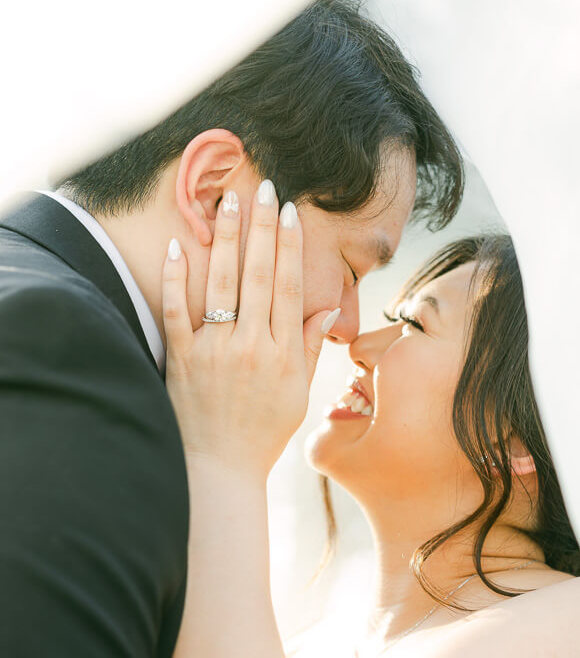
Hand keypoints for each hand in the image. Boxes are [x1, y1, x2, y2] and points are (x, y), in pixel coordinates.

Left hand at [162, 183, 336, 480]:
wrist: (220, 469)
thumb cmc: (262, 434)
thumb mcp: (298, 396)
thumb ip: (309, 350)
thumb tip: (324, 312)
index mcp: (283, 354)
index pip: (290, 287)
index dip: (290, 246)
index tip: (289, 212)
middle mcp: (252, 347)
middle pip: (260, 276)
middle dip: (261, 228)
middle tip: (263, 188)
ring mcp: (215, 352)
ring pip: (222, 284)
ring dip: (226, 239)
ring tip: (227, 201)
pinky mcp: (183, 361)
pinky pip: (177, 312)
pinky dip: (177, 279)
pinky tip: (180, 247)